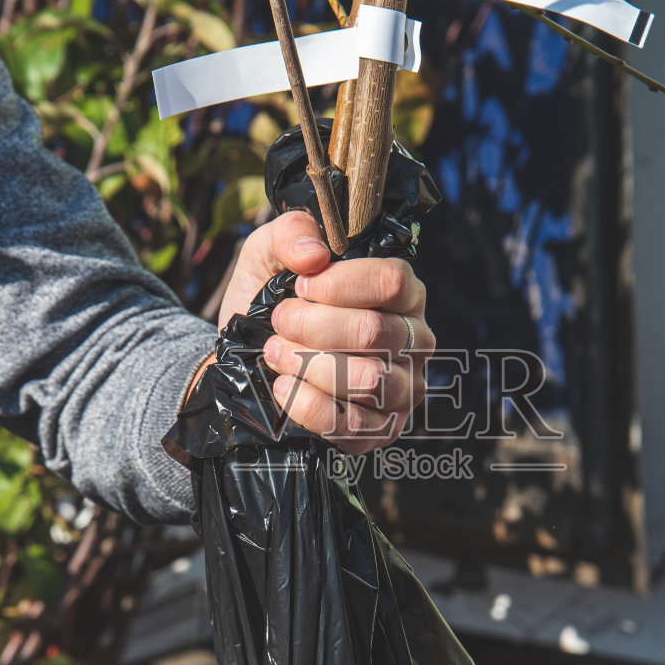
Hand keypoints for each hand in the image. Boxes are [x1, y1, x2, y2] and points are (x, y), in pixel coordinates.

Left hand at [216, 211, 432, 454]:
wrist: (251, 361)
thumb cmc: (272, 303)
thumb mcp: (267, 257)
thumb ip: (288, 234)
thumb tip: (313, 252)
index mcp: (402, 292)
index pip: (393, 280)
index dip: (341, 283)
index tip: (301, 286)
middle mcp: (414, 339)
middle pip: (374, 331)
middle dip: (311, 327)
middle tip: (279, 323)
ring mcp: (403, 388)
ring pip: (369, 379)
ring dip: (309, 365)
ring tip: (277, 354)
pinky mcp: (381, 430)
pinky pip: (352, 424)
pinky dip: (308, 405)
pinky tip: (283, 388)